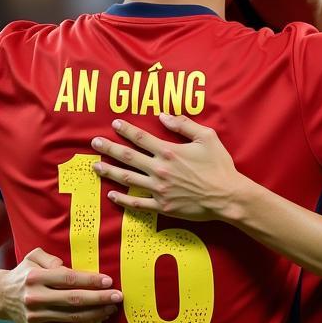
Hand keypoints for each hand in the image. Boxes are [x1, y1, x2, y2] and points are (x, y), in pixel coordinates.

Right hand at [0, 248, 122, 322]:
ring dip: (96, 313)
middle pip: (74, 300)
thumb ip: (52, 258)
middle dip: (100, 299)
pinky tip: (97, 318)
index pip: (68, 279)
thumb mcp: (34, 257)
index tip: (109, 281)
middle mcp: (34, 298)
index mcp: (35, 277)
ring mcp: (35, 316)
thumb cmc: (25, 273)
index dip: (91, 280)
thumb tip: (72, 269)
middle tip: (118, 296)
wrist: (1, 297)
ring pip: (72, 317)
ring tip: (111, 308)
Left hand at [91, 114, 242, 221]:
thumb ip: (184, 125)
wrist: (227, 196)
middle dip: (109, 148)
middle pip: (128, 157)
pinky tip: (112, 194)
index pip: (141, 138)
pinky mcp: (163, 206)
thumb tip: (164, 116)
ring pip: (128, 179)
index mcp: (169, 152)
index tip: (114, 124)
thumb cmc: (220, 167)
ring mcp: (159, 190)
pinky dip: (123, 199)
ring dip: (110, 171)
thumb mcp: (207, 137)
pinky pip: (138, 203)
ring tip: (95, 166)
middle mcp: (160, 170)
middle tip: (94, 143)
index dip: (126, 130)